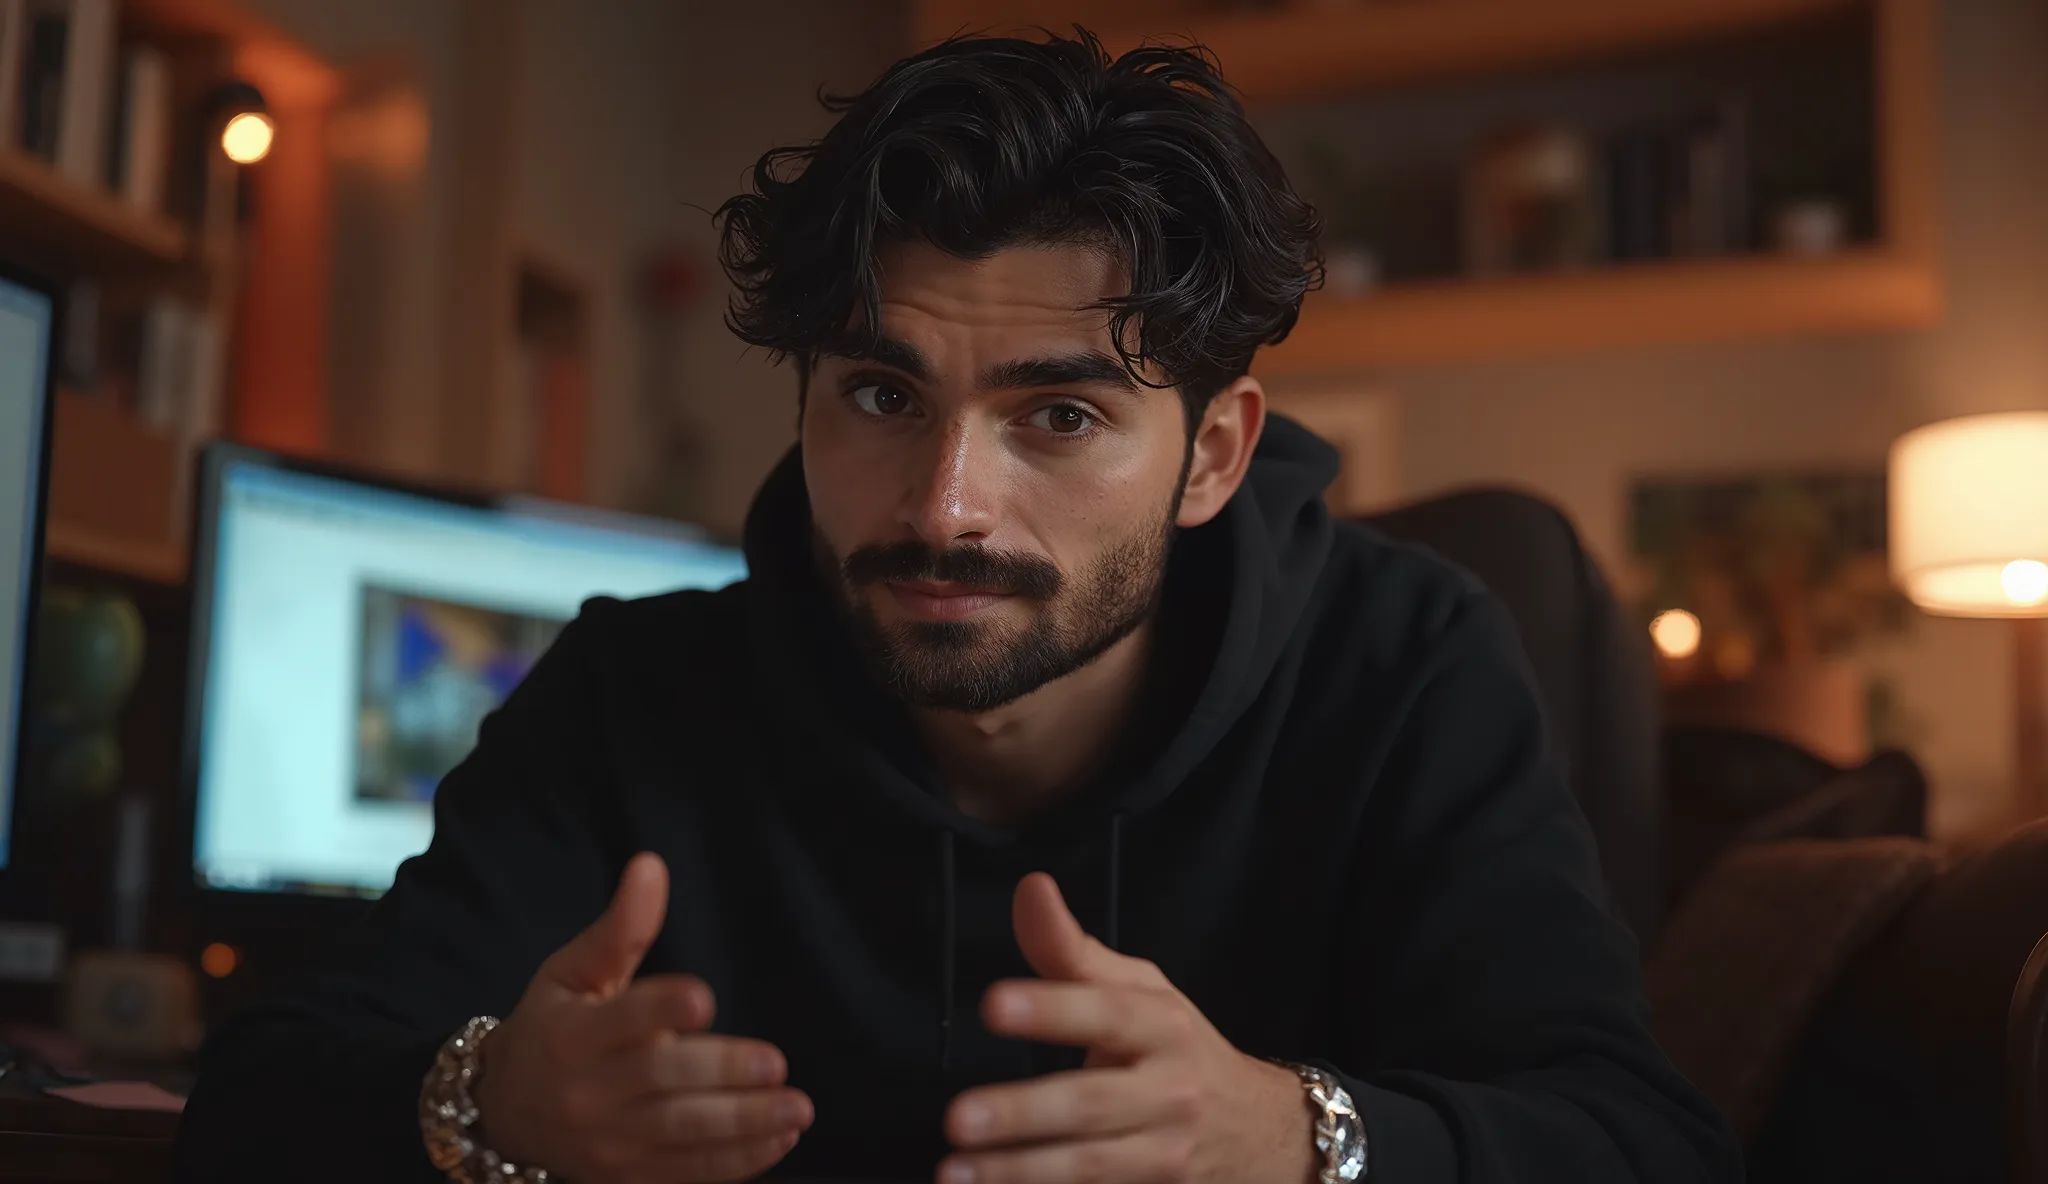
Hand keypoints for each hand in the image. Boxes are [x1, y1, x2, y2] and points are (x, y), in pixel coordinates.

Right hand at [471, 852, 812, 1183]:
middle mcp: (585, 1093)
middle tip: (776, 1065)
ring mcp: (605, 1143)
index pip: (620, 1020)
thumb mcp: (573, 971)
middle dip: (720, 1073)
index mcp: (570, 1034)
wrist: (504, 1112)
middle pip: (658, 1082)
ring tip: (795, 1109)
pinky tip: (778, 1141)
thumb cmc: (551, 1025)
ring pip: (678, 1136)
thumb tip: (651, 866)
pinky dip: (735, 1163)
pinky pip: (685, 1174)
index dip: (661, 1008)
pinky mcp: (624, 1177)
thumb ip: (620, 928)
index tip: (705, 999)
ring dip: (742, 1126)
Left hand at [939, 873, 1319, 1183]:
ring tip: (956, 1170)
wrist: (1259, 1131)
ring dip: (1019, 1172)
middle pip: (1091, 1103)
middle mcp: (1170, 1091)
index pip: (1105, 1012)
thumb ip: (1073, 949)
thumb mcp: (1139, 991)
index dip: (1050, 1008)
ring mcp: (1165, 1153)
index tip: (992, 1005)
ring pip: (1091, 1165)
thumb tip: (1029, 887)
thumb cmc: (1177, 1050)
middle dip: (1023, 1112)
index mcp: (1161, 1027)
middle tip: (959, 1115)